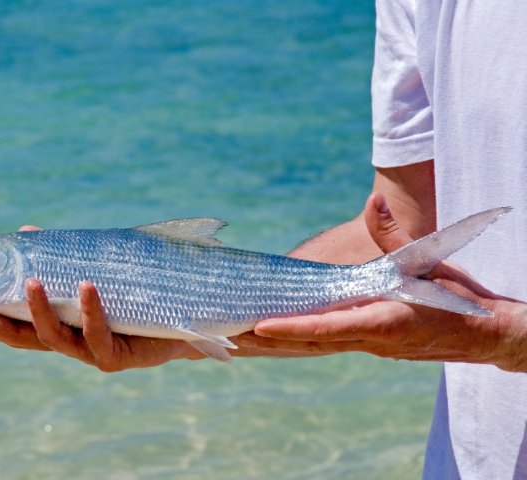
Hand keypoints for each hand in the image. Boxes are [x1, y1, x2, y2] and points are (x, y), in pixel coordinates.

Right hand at [0, 225, 202, 371]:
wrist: (181, 320)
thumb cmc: (132, 295)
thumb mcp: (92, 270)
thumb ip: (59, 258)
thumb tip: (25, 231)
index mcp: (57, 324)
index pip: (7, 321)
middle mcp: (67, 341)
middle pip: (19, 337)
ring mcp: (90, 352)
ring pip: (55, 337)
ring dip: (39, 309)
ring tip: (29, 280)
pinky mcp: (118, 356)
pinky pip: (100, 334)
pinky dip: (91, 309)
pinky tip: (86, 285)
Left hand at [240, 193, 526, 371]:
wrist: (485, 334)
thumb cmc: (459, 298)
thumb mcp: (430, 261)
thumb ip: (395, 235)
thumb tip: (375, 200)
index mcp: (384, 321)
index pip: (329, 326)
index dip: (293, 327)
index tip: (260, 327)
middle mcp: (369, 340)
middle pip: (309, 342)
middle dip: (266, 342)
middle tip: (225, 338)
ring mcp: (366, 346)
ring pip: (311, 346)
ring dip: (273, 346)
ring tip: (233, 342)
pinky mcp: (366, 344)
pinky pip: (322, 343)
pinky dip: (293, 341)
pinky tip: (269, 339)